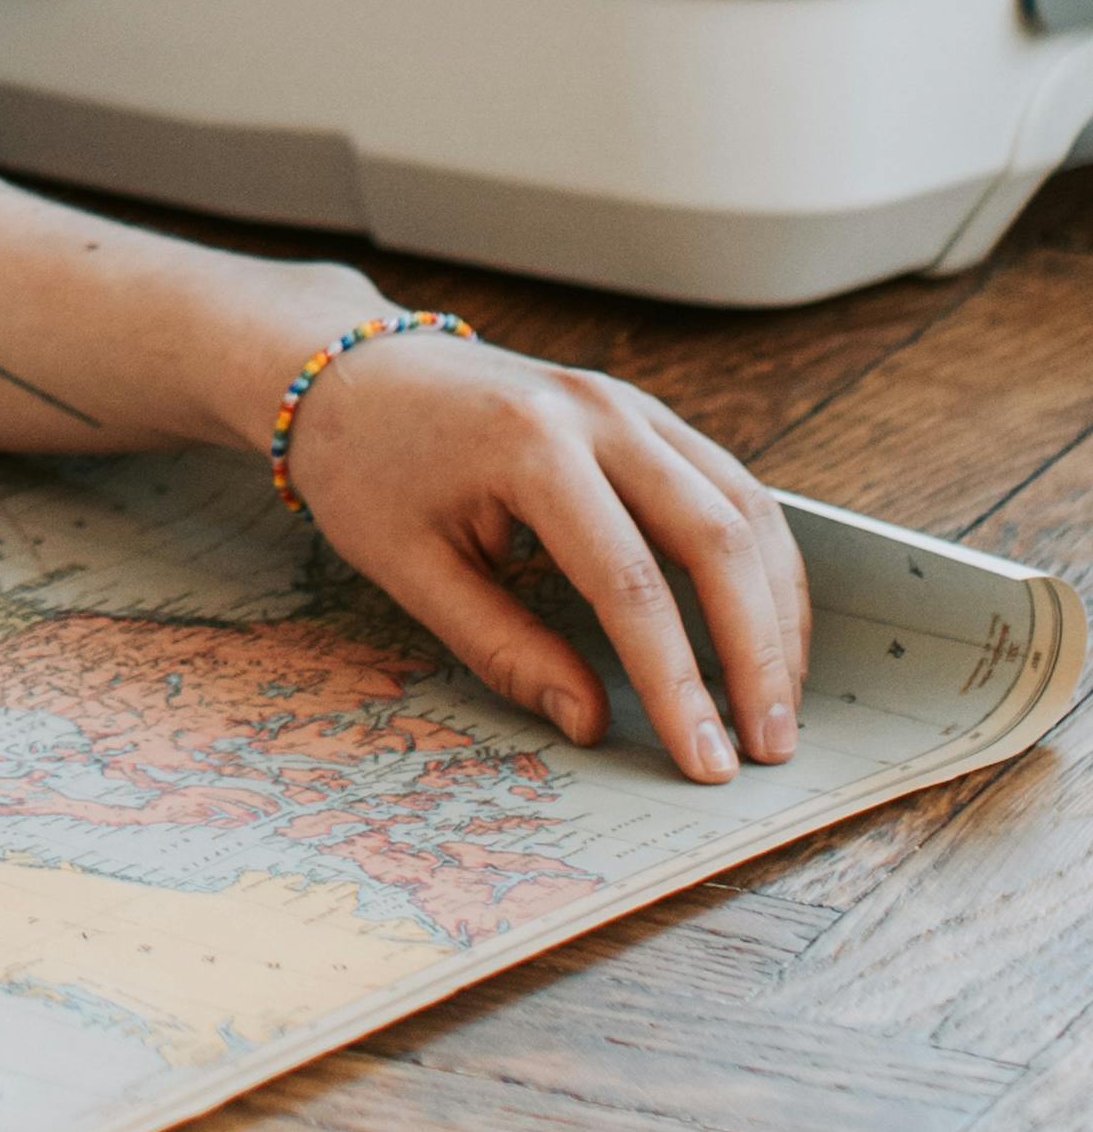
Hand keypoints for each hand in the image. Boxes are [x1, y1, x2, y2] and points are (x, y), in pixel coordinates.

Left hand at [281, 329, 809, 781]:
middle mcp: (598, 413)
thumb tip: (588, 722)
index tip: (705, 762)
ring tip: (780, 701)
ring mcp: (629, 404)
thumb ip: (503, 648)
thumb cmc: (368, 469)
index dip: (676, 683)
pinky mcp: (643, 413)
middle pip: (717, 539)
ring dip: (776, 609)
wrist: (351, 370)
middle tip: (768, 747)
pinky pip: (730, 486)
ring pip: (746, 508)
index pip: (630, 584)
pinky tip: (763, 628)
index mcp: (530, 447)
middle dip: (757, 653)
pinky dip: (760, 563)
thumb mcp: (410, 568)